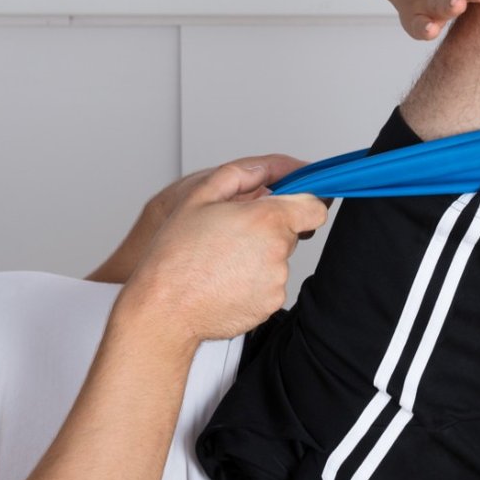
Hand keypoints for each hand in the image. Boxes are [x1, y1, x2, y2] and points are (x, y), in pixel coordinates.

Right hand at [120, 162, 328, 344]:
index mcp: (266, 219)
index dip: (303, 203)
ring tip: (223, 263)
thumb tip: (265, 171)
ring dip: (259, 258)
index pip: (315, 206)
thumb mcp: (199, 197)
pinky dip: (254, 283)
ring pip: (278, 261)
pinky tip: (225, 281)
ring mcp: (277, 280)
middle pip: (291, 233)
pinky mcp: (272, 304)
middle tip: (232, 236)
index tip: (291, 206)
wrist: (165, 308)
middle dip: (269, 231)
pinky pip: (270, 286)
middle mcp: (278, 251)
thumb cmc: (176, 255)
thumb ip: (240, 175)